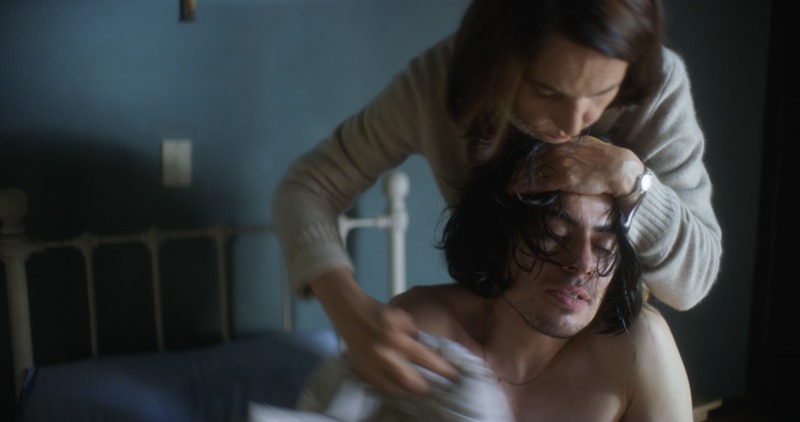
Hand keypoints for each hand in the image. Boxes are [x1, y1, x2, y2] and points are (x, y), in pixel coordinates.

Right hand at [309, 268, 458, 394]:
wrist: (349, 312)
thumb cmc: (377, 312)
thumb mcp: (401, 317)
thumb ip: (414, 333)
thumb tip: (423, 348)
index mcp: (396, 339)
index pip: (424, 358)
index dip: (440, 369)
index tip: (452, 376)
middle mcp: (384, 355)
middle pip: (409, 382)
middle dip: (423, 387)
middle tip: (431, 387)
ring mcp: (371, 365)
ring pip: (394, 388)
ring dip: (406, 390)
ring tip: (415, 388)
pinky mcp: (361, 370)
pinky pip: (378, 386)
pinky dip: (390, 388)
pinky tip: (397, 386)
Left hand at [509, 136, 644, 207]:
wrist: (617, 168)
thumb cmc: (604, 158)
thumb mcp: (584, 144)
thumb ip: (569, 146)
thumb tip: (559, 148)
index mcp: (562, 143)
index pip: (536, 151)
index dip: (524, 160)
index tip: (515, 167)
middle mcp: (558, 151)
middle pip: (531, 161)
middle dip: (516, 171)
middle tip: (506, 179)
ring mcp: (560, 164)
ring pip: (532, 172)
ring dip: (517, 180)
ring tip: (507, 187)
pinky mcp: (564, 178)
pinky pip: (540, 183)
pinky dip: (525, 187)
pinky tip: (515, 190)